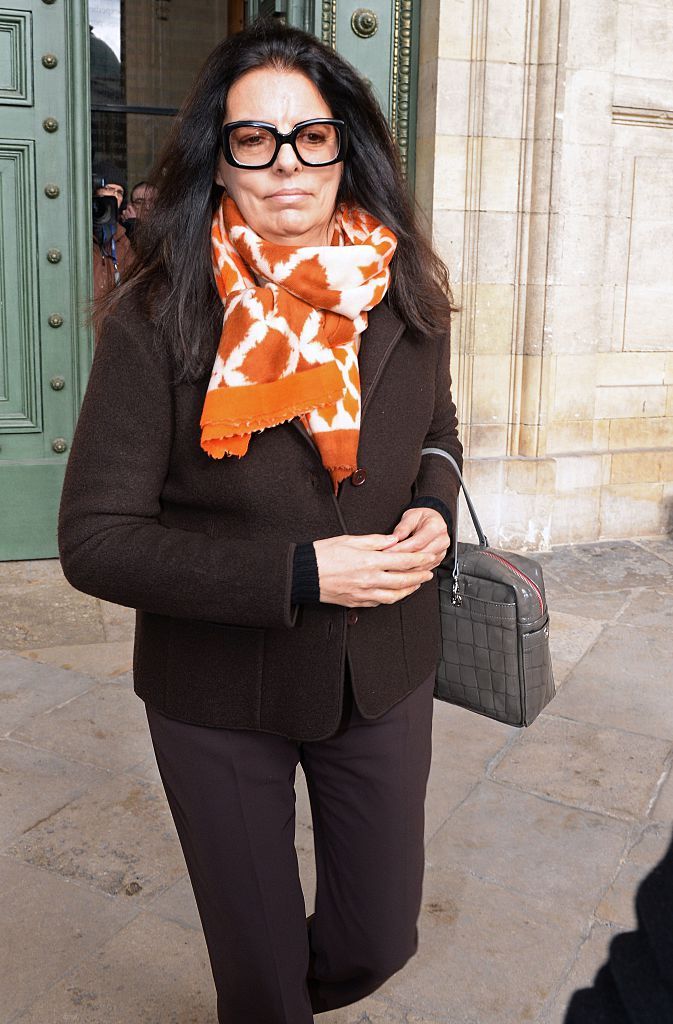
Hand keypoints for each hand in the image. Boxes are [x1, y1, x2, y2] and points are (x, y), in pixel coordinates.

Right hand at [314, 533, 435, 607]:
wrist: (304, 574)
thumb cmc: (322, 555)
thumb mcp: (350, 539)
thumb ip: (375, 541)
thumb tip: (393, 541)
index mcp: (370, 561)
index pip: (404, 561)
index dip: (420, 559)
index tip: (429, 557)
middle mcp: (369, 580)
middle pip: (404, 580)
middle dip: (420, 575)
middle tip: (429, 572)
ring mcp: (364, 593)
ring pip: (395, 595)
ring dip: (410, 589)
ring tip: (418, 583)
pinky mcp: (357, 602)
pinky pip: (380, 602)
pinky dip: (393, 597)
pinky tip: (397, 592)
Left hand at [390, 507, 450, 567]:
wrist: (433, 521)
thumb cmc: (422, 518)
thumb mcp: (411, 516)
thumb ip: (403, 527)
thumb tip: (395, 538)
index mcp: (436, 527)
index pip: (417, 542)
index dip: (400, 549)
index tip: (386, 551)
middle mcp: (442, 541)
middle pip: (421, 556)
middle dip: (401, 561)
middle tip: (385, 563)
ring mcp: (441, 552)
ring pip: (422, 566)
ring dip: (405, 570)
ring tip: (390, 570)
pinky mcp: (437, 560)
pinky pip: (423, 570)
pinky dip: (411, 573)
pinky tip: (399, 573)